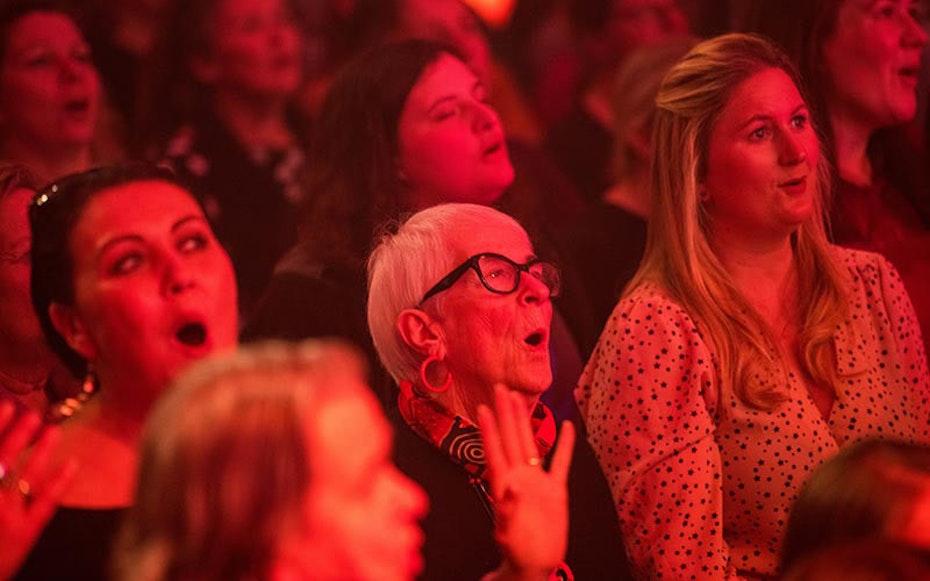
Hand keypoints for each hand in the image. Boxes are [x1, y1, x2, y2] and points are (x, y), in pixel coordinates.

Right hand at [0, 402, 76, 578]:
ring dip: (40, 451)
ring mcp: (8, 517)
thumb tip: (3, 457)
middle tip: (31, 412)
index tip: (7, 405)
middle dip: (17, 434)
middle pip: (2, 459)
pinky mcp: (25, 533)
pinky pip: (45, 504)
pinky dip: (59, 482)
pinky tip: (72, 463)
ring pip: (25, 477)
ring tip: (53, 429)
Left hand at [478, 385, 574, 580]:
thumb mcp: (508, 536)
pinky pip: (561, 463)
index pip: (495, 451)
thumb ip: (507, 513)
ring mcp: (537, 482)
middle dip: (505, 413)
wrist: (535, 565)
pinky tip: (568, 426)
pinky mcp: (555, 491)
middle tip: (500, 388)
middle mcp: (519, 478)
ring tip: (520, 398)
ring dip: (526, 421)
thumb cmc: (516, 553)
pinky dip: (565, 445)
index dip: (489, 430)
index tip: (483, 408)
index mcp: (505, 486)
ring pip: (531, 444)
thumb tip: (509, 491)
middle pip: (511, 438)